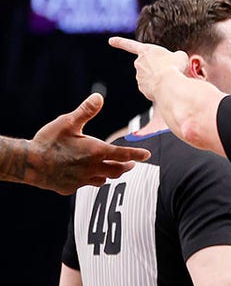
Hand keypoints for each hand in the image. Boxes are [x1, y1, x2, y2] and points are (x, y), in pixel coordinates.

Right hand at [24, 94, 149, 193]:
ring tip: (112, 169)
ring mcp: (82, 180)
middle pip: (118, 170)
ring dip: (110, 174)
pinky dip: (90, 180)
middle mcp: (92, 168)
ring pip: (103, 179)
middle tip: (132, 163)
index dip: (137, 154)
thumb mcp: (67, 122)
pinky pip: (86, 185)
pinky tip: (86, 175)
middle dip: (126, 166)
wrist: (28, 163)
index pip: (123, 154)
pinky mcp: (71, 188)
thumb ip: (85, 111)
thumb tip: (99, 96)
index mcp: (95, 151)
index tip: (148, 155)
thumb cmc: (48, 141)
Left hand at [108, 36, 188, 102]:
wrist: (169, 84)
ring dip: (159, 78)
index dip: (120, 42)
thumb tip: (177, 61)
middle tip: (169, 69)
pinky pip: (151, 87)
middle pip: (146, 65)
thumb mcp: (180, 56)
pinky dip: (158, 87)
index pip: (130, 45)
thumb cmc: (173, 67)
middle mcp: (139, 63)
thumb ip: (176, 56)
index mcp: (146, 51)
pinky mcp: (143, 88)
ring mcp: (140, 77)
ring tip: (170, 79)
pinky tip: (167, 87)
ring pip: (150, 77)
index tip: (111, 40)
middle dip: (156, 67)